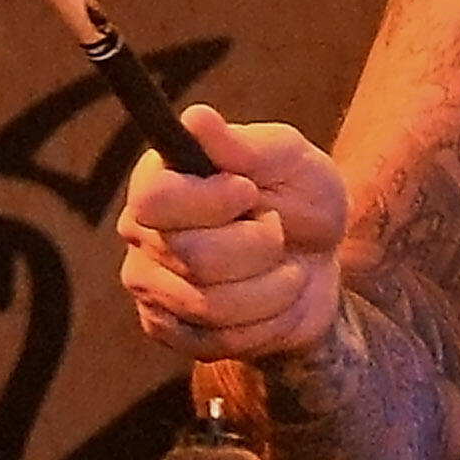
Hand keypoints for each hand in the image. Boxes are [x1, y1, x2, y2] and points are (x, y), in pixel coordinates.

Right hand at [117, 104, 348, 360]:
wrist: (318, 263)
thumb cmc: (299, 198)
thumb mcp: (289, 159)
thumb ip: (243, 145)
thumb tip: (196, 118)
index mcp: (159, 179)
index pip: (155, 199)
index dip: (209, 201)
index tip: (249, 191)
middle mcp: (141, 232)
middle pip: (192, 255)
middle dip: (259, 245)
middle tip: (276, 229)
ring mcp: (150, 287)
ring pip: (211, 303)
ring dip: (271, 285)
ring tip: (284, 266)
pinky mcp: (170, 332)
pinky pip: (220, 340)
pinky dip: (267, 320)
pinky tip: (273, 299)